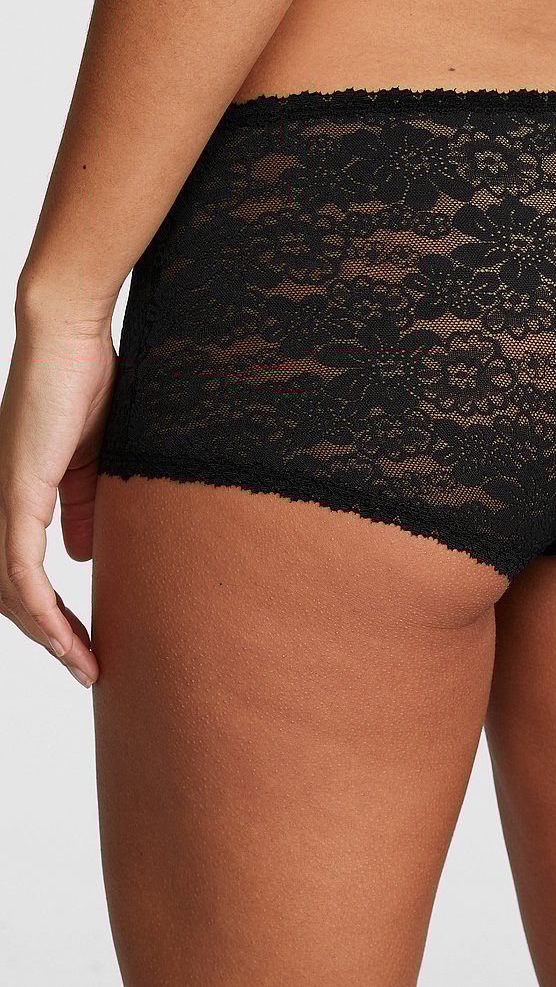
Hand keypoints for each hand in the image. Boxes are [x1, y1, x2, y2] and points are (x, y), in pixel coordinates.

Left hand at [0, 310, 116, 686]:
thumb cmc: (84, 383)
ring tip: (85, 664)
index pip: (24, 576)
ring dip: (48, 637)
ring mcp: (1, 502)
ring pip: (10, 593)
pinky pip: (19, 570)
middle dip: (51, 639)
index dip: (53, 617)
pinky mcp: (14, 495)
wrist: (70, 339)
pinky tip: (62, 638)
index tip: (87, 648)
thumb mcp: (95, 462)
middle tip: (89, 667)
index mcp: (16, 498)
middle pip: (12, 595)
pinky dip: (39, 611)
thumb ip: (85, 509)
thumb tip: (83, 555)